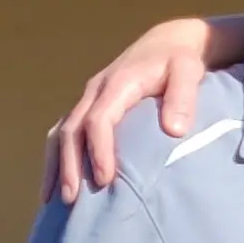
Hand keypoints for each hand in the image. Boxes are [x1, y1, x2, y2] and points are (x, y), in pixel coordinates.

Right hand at [44, 19, 213, 202]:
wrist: (167, 42)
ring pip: (61, 133)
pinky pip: (63, 133)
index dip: (99, 149)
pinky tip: (56, 184)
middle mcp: (95, 90)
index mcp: (118, 82)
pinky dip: (56, 157)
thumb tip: (174, 131)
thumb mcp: (189, 71)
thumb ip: (183, 98)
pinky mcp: (87, 106)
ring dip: (56, 165)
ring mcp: (88, 98)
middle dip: (70, 165)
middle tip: (73, 200)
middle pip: (72, 129)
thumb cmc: (180, 60)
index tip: (105, 179)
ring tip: (55, 200)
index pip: (99, 119)